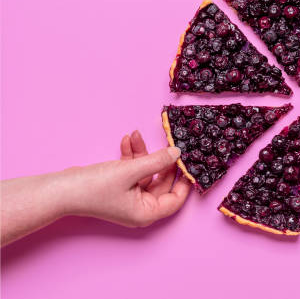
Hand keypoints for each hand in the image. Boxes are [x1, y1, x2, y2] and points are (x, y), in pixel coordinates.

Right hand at [62, 131, 190, 226]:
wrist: (61, 189)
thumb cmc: (95, 187)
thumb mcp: (131, 171)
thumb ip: (157, 161)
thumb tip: (178, 154)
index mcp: (147, 213)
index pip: (176, 199)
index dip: (184, 180)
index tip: (189, 161)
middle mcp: (140, 208)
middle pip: (162, 183)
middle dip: (161, 160)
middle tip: (168, 143)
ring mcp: (129, 198)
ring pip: (146, 173)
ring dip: (142, 153)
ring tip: (137, 135)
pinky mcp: (119, 187)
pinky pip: (132, 171)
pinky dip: (131, 156)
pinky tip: (127, 139)